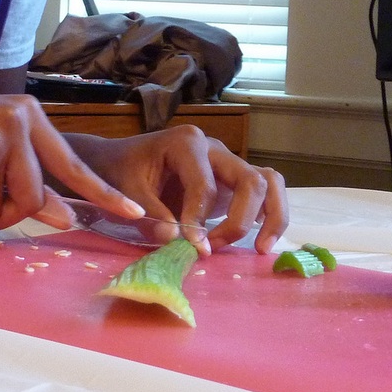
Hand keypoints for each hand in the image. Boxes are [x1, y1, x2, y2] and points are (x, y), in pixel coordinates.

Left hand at [64, 126, 287, 253]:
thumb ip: (151, 214)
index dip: (200, 220)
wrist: (119, 159)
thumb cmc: (122, 170)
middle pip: (249, 180)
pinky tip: (261, 239)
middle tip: (215, 248)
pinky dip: (271, 212)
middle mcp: (214, 147)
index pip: (205, 185)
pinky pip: (266, 188)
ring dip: (270, 216)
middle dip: (239, 219)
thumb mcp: (127, 189)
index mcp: (186, 143)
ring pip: (268, 181)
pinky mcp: (232, 177)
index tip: (192, 246)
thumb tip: (175, 240)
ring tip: (260, 248)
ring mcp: (227, 161)